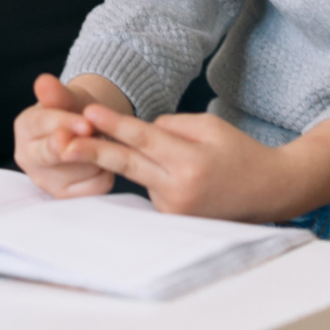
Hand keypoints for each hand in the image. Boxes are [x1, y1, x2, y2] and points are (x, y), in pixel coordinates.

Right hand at [14, 73, 133, 198]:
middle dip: (70, 147)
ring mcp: (46, 181)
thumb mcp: (68, 97)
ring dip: (98, 154)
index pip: (40, 124)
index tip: (86, 124)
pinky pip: (96, 186)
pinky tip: (101, 161)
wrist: (84, 132)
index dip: (64, 123)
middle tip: (88, 138)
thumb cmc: (73, 112)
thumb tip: (43, 82)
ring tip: (97, 141)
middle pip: (48, 155)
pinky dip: (105, 172)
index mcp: (25, 127)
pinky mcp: (67, 197)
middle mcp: (28, 157)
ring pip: (81, 170)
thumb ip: (57, 93)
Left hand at [61, 107, 329, 221]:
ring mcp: (174, 209)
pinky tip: (176, 173)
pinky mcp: (171, 218)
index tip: (89, 111)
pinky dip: (151, 173)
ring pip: (139, 173)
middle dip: (91, 151)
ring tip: (145, 147)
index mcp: (190, 163)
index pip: (144, 139)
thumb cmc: (239, 153)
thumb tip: (138, 130)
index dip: (114, 124)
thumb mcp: (209, 126)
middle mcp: (179, 189)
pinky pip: (150, 186)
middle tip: (61, 142)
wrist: (269, 191)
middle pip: (127, 163)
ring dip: (129, 156)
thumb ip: (170, 126)